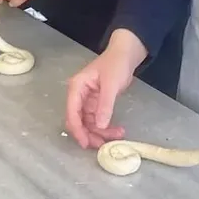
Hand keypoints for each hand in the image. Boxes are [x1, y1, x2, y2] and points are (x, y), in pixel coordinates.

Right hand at [66, 30, 146, 148]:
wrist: (125, 54)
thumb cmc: (116, 64)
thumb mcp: (111, 84)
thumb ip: (105, 105)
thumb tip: (100, 125)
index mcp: (76, 87)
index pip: (72, 112)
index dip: (77, 129)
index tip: (86, 143)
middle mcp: (79, 95)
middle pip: (78, 120)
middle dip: (89, 133)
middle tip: (103, 144)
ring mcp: (87, 100)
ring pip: (89, 123)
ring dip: (100, 132)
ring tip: (117, 135)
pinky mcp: (96, 104)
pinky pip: (98, 120)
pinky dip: (106, 126)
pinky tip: (117, 130)